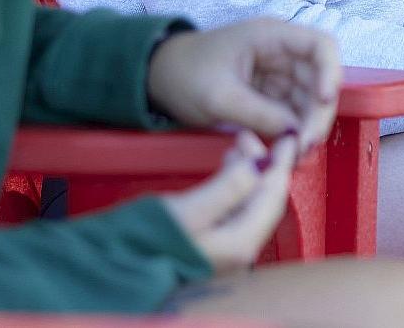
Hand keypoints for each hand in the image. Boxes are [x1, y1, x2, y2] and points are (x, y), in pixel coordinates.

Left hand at [147, 18, 341, 148]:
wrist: (156, 78)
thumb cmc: (183, 74)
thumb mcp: (218, 96)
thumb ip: (258, 113)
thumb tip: (295, 133)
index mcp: (270, 37)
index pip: (320, 46)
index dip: (331, 71)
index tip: (324, 100)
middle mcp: (280, 54)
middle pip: (319, 79)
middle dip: (318, 112)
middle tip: (307, 146)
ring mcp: (277, 75)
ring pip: (309, 100)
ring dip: (309, 126)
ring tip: (298, 154)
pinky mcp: (269, 96)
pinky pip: (292, 113)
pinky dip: (294, 131)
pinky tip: (289, 150)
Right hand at [160, 129, 298, 274]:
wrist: (116, 268)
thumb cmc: (146, 241)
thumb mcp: (189, 210)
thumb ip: (228, 188)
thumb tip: (260, 166)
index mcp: (240, 243)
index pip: (272, 197)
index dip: (280, 164)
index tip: (287, 138)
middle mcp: (239, 251)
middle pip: (264, 201)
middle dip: (262, 165)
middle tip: (249, 136)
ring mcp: (226, 251)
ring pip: (249, 204)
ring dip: (247, 173)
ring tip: (237, 146)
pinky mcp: (211, 246)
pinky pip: (234, 210)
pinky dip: (234, 186)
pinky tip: (227, 170)